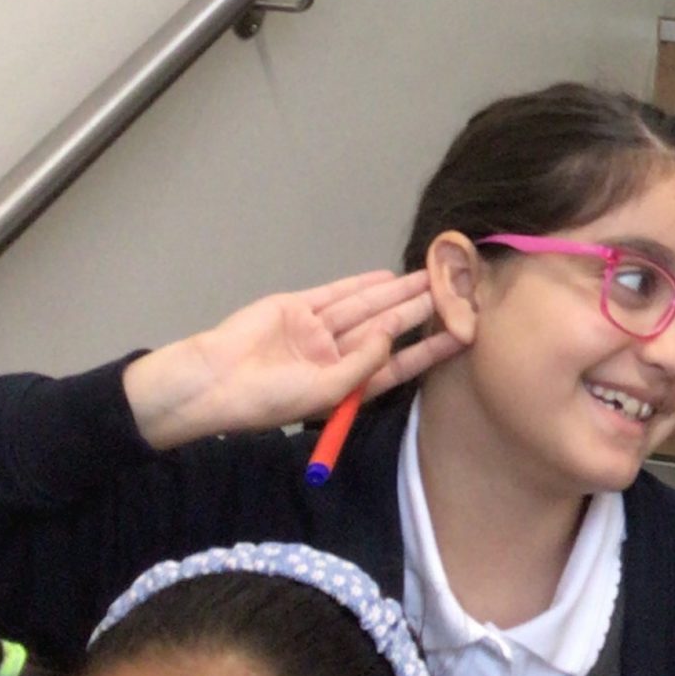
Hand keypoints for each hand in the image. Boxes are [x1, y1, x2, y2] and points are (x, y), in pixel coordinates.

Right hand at [125, 272, 464, 452]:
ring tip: (430, 278)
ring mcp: (316, 331)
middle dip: (417, 312)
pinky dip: (361, 285)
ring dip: (396, 295)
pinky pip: (336, 294)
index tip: (461, 335)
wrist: (212, 381)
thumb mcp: (323, 392)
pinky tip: (387, 277)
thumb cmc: (268, 398)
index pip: (397, 366)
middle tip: (452, 293)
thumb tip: (392, 337)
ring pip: (365, 308)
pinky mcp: (297, 308)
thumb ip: (362, 364)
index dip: (428, 350)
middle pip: (385, 330)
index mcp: (344, 386)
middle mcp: (335, 357)